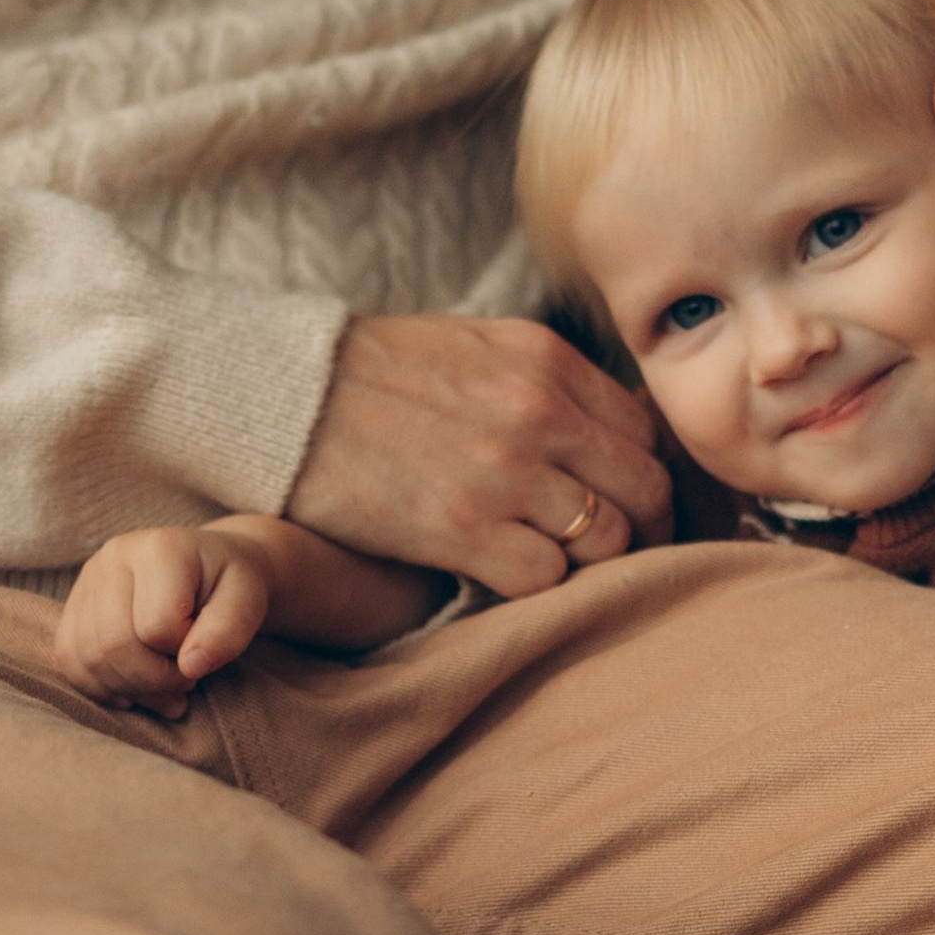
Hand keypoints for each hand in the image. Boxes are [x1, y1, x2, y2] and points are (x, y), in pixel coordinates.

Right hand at [55, 526, 271, 720]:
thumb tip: (190, 666)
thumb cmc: (229, 585)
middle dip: (153, 680)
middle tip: (186, 681)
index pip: (156, 626)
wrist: (210, 568)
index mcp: (160, 548)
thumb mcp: (250, 600)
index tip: (207, 647)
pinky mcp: (72, 608)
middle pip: (113, 645)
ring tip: (166, 688)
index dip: (185, 652)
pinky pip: (69, 663)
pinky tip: (136, 688)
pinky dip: (102, 687)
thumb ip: (229, 630)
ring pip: (86, 659)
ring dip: (128, 689)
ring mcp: (86, 582)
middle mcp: (112, 558)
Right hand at [289, 314, 669, 594]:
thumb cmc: (377, 370)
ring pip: (607, 541)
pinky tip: (508, 577)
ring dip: (592, 564)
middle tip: (624, 554)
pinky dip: (538, 588)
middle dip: (646, 529)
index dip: (647, 476)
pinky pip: (543, 579)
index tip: (634, 504)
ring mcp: (505, 473)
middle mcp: (543, 413)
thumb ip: (548, 381)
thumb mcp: (480, 345)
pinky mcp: (459, 529)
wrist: (287, 392)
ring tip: (562, 568)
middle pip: (645, 489)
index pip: (647, 433)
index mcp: (551, 363)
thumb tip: (602, 427)